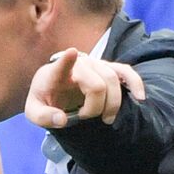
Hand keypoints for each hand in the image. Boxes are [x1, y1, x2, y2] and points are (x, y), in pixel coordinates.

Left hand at [26, 48, 145, 129]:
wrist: (53, 88)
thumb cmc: (44, 98)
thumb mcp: (34, 112)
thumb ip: (43, 117)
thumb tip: (62, 120)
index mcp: (56, 73)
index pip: (62, 64)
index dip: (68, 59)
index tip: (72, 53)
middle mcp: (79, 63)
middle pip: (98, 85)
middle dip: (95, 108)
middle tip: (83, 117)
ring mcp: (96, 64)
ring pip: (113, 81)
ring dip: (111, 105)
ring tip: (104, 118)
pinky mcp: (108, 69)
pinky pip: (126, 72)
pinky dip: (135, 84)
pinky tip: (140, 98)